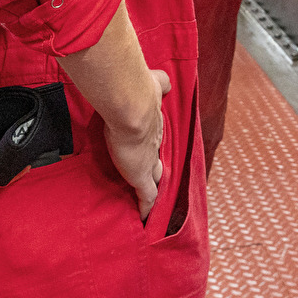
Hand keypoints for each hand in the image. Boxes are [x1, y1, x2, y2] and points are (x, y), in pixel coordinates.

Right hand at [102, 69, 170, 219]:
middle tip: (156, 176)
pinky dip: (145, 207)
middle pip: (159, 159)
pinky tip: (144, 217)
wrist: (134, 108)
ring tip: (149, 199)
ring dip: (153, 187)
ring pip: (155, 178)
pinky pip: (147, 196)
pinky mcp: (143, 177)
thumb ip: (159, 83)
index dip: (154, 144)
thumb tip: (163, 79)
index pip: (156, 137)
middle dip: (158, 167)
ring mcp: (151, 161)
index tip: (153, 149)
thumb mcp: (154, 84)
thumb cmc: (138, 94)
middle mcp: (156, 142)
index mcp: (156, 124)